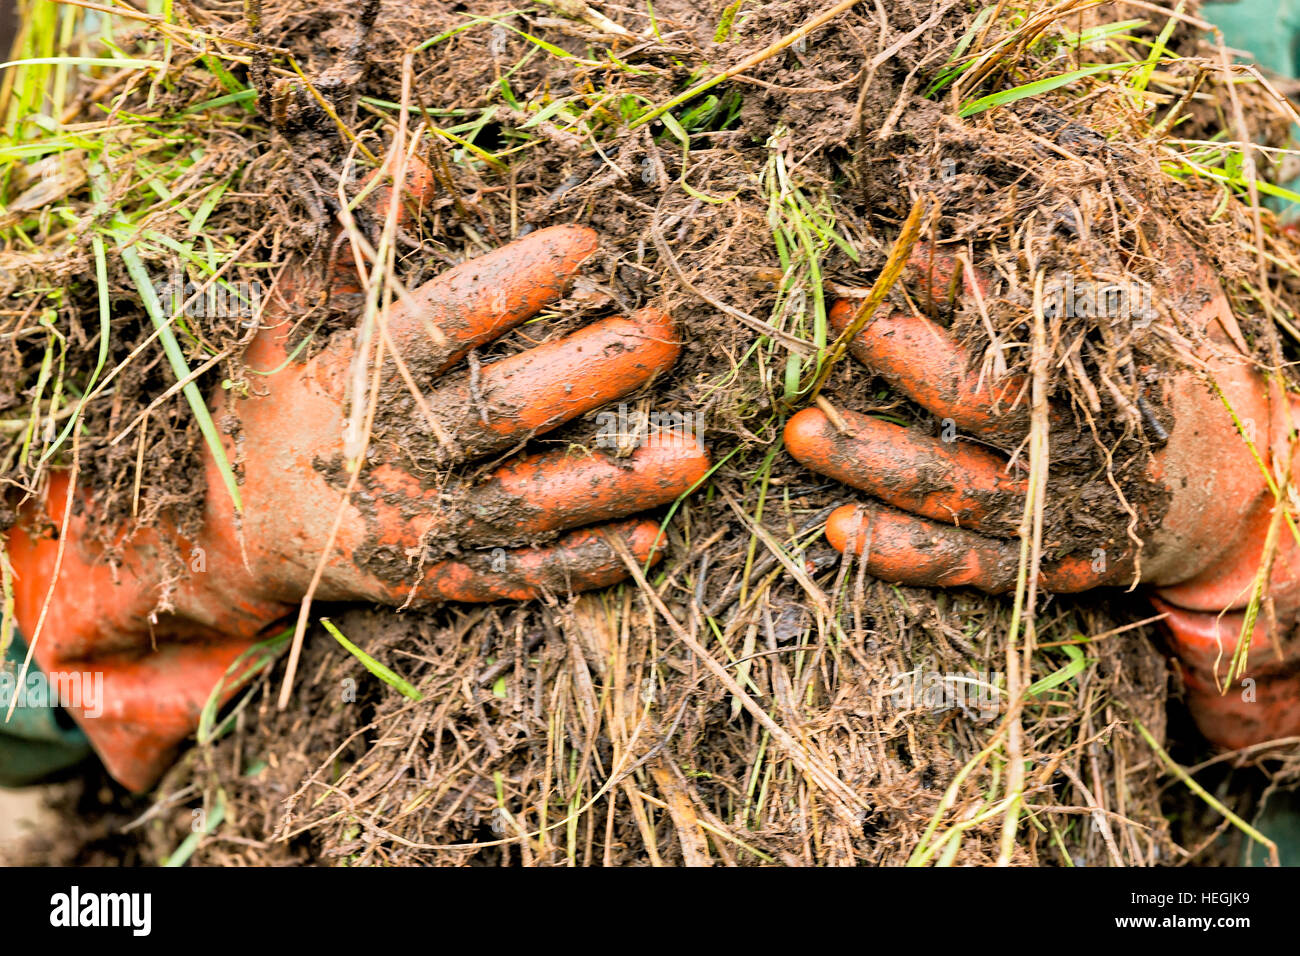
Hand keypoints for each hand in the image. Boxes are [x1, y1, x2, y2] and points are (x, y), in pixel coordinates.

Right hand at [6, 166, 707, 789]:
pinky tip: (652, 542)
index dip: (516, 281)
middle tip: (668, 333)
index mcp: (360, 377)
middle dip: (593, 371)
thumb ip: (355, 245)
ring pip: (529, 503)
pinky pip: (519, 577)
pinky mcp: (440, 578)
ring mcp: (423, 524)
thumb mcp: (289, 320)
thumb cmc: (270, 410)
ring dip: (614, 481)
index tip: (586, 244)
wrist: (232, 539)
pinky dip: (585, 565)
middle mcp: (399, 453)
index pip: (444, 321)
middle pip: (505, 410)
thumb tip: (414, 160)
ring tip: (693, 453)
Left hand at [785, 239, 1299, 748]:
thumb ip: (1088, 252)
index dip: (954, 290)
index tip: (891, 258)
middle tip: (832, 329)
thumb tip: (1001, 198)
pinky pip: (966, 565)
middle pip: (980, 403)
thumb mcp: (1160, 297)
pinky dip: (903, 553)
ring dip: (872, 461)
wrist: (1242, 498)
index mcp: (1113, 367)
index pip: (1027, 322)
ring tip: (798, 433)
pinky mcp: (1042, 568)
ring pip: (955, 489)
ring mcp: (1058, 514)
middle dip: (900, 362)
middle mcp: (1082, 443)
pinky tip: (838, 532)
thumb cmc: (1183, 374)